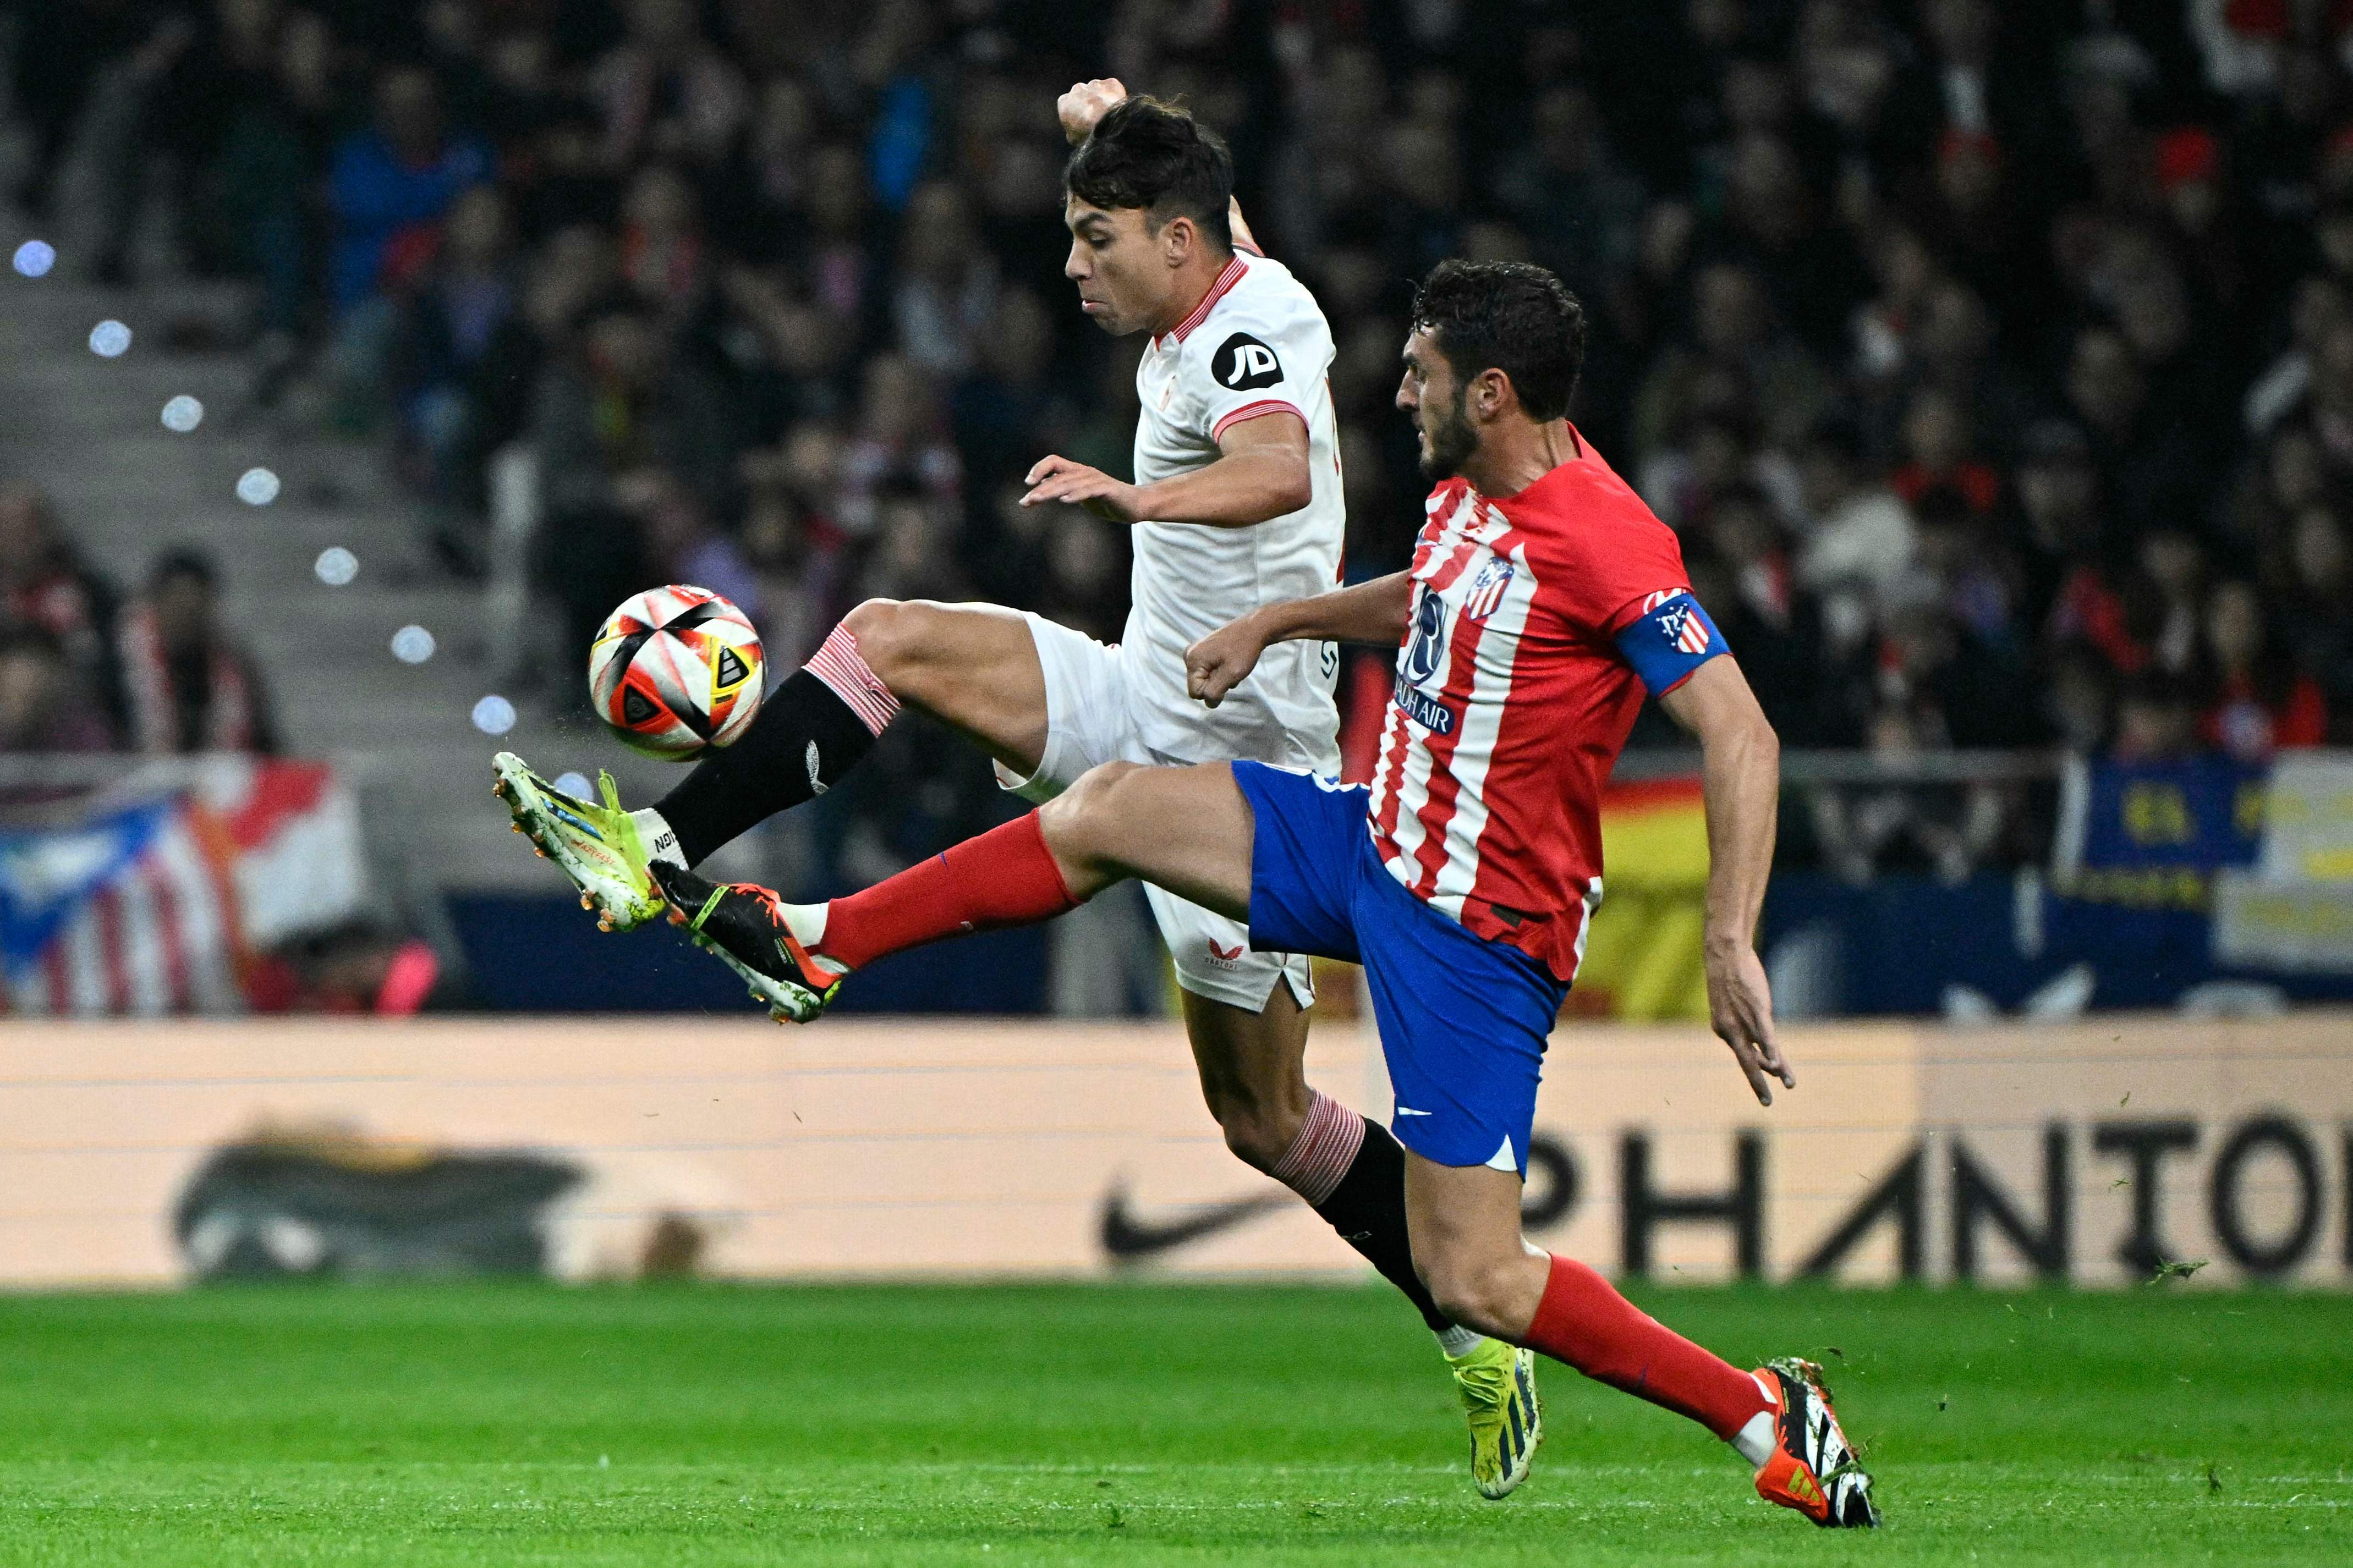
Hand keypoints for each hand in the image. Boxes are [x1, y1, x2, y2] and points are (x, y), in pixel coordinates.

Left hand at [1023, 455, 1140, 521]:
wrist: (1136, 505)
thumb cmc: (1107, 501)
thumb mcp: (1080, 495)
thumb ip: (1061, 492)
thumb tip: (1036, 492)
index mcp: (1077, 472)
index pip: (1054, 462)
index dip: (1039, 469)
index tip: (1028, 484)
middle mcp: (1085, 472)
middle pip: (1058, 476)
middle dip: (1040, 488)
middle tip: (1027, 500)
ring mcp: (1097, 480)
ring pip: (1070, 483)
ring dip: (1052, 491)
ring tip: (1037, 499)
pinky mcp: (1108, 490)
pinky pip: (1090, 491)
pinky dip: (1077, 495)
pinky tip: (1065, 501)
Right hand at [1058, 78, 1127, 143]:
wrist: (1106, 124)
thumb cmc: (1087, 133)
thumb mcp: (1073, 139)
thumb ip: (1072, 131)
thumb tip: (1075, 133)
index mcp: (1064, 101)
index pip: (1068, 106)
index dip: (1076, 115)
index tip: (1083, 124)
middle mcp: (1077, 89)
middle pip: (1082, 95)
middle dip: (1088, 104)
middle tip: (1098, 118)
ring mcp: (1094, 84)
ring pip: (1098, 90)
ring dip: (1102, 99)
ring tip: (1109, 114)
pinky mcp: (1111, 83)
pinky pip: (1113, 88)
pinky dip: (1116, 96)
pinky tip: (1118, 108)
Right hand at [1185, 612, 1270, 707]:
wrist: (1254, 629)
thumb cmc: (1244, 651)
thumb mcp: (1230, 675)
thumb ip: (1215, 692)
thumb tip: (1209, 703)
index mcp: (1192, 660)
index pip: (1196, 692)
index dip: (1213, 692)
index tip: (1227, 679)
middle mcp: (1189, 655)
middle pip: (1199, 686)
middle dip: (1216, 685)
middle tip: (1230, 672)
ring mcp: (1196, 651)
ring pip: (1205, 679)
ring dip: (1220, 678)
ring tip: (1232, 665)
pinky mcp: (1203, 650)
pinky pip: (1208, 671)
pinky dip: (1220, 671)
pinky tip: (1231, 661)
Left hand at [1705, 939, 1792, 1106]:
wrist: (1725, 954)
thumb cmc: (1730, 977)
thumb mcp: (1731, 1004)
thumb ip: (1744, 1023)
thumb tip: (1758, 1037)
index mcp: (1723, 1029)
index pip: (1744, 1054)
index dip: (1759, 1065)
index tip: (1772, 1071)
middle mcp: (1731, 1030)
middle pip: (1748, 1062)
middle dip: (1758, 1084)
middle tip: (1767, 1103)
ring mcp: (1744, 1021)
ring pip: (1762, 1051)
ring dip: (1777, 1069)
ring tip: (1790, 1083)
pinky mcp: (1757, 1011)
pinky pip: (1766, 1036)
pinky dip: (1772, 1050)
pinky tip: (1779, 1064)